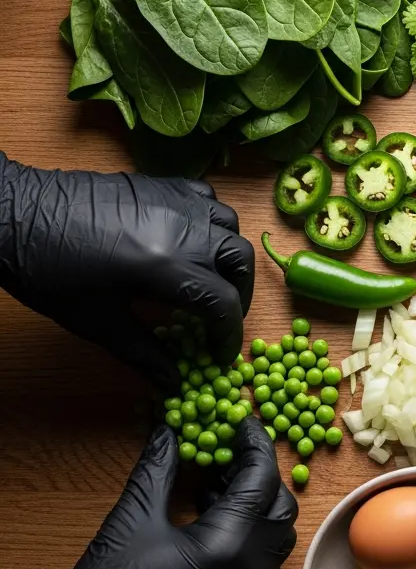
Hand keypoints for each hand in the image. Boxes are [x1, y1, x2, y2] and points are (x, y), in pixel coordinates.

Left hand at [0, 153, 253, 385]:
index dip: (228, 335)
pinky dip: (213, 221)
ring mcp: (175, 201)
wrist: (14, 215)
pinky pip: (207, 199)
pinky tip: (195, 238)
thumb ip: (145, 353)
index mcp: (168, 266)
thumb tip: (174, 383)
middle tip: (220, 317)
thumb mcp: (98, 323)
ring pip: (230, 226)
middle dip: (239, 294)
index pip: (224, 304)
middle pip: (239, 261)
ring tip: (212, 276)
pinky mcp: (161, 185)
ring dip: (230, 255)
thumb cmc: (50, 274)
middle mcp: (184, 229)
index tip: (219, 354)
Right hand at [7, 417, 297, 568]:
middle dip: (259, 476)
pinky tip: (214, 528)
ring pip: (276, 538)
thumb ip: (159, 469)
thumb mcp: (132, 519)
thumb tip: (170, 430)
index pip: (261, 477)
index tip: (241, 422)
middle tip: (227, 457)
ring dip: (256, 508)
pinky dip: (252, 539)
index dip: (254, 443)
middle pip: (279, 507)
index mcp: (230, 543)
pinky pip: (264, 566)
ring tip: (214, 489)